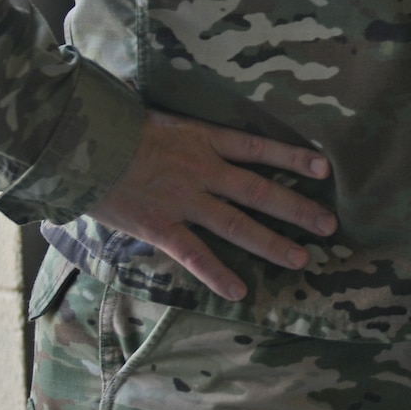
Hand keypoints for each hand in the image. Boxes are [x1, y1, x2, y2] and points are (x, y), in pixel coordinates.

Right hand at [88, 111, 335, 300]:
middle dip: (297, 208)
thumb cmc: (116, 127)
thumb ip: (186, 131)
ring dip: (272, 244)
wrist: (80, 146)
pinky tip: (240, 291)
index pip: (259, 147)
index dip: (293, 157)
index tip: (325, 168)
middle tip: (329, 225)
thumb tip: (201, 132)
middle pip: (260, 191)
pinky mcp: (161, 228)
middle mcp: (202, 170)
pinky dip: (218, 274)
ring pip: (238, 225)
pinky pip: (195, 255)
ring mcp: (184, 201)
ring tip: (302, 258)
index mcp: (203, 139)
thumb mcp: (160, 118)